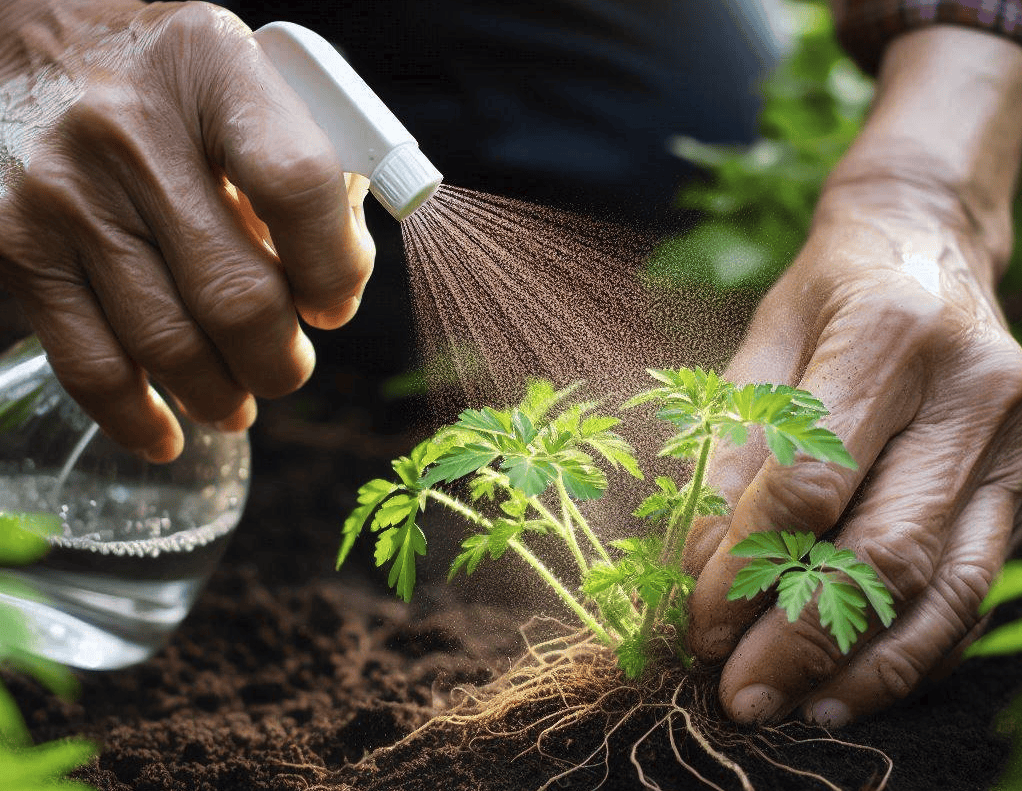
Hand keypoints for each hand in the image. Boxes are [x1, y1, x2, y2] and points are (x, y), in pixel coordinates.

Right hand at [0, 0, 374, 460]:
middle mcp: (130, 129)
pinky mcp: (12, 243)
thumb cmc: (170, 77)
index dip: (335, 268)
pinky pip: (89, 362)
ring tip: (238, 401)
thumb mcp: (250, 81)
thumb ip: (311, 171)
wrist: (31, 38)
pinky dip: (136, 418)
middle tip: (287, 368)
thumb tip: (334, 286)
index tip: (333, 303)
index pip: (299, 188)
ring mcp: (63, 191)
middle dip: (280, 360)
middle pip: (236, 294)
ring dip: (222, 395)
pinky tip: (167, 436)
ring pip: (170, 343)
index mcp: (213, 67)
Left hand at [681, 27, 1021, 725]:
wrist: (926, 245)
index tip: (698, 623)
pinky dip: (917, 648)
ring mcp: (1020, 437)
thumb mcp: (761, 345)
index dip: (746, 563)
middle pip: (884, 545)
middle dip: (802, 635)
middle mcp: (973, 386)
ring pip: (945, 583)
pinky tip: (858, 686)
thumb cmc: (828, 293)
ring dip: (864, 665)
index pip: (810, 478)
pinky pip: (977, 586)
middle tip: (739, 695)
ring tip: (796, 712)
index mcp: (888, 333)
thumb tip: (694, 567)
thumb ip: (731, 447)